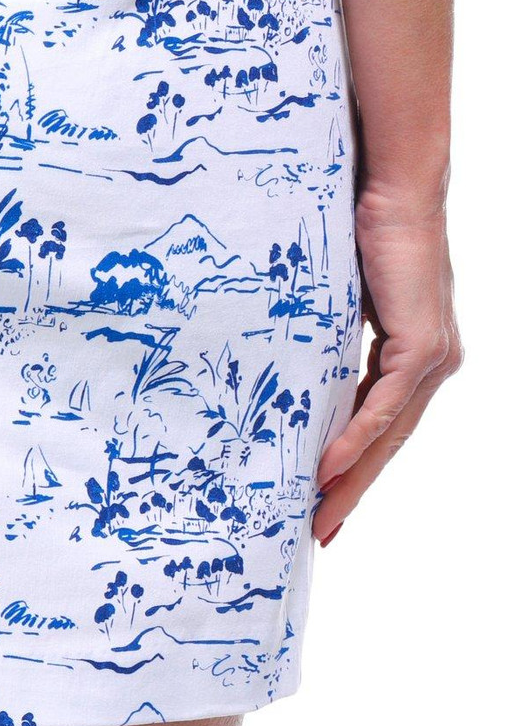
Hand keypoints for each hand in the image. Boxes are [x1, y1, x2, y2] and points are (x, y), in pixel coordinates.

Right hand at [313, 187, 462, 543]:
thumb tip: (290, 368)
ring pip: (390, 436)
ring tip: (320, 515)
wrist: (397, 193)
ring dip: (353, 480)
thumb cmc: (367, 234)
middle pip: (390, 444)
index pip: (385, 427)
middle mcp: (435, 365)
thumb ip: (332, 341)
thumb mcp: (343, 304)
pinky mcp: (424, 349)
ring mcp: (434, 360)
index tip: (325, 504)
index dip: (355, 468)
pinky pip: (385, 409)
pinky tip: (328, 470)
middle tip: (321, 532)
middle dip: (354, 492)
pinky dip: (355, 441)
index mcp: (416, 357)